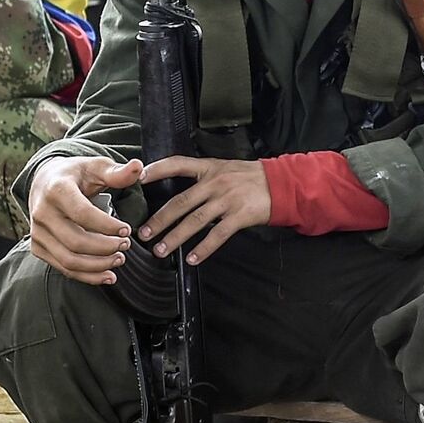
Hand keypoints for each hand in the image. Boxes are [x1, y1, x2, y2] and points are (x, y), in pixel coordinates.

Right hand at [27, 157, 138, 284]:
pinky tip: (107, 275)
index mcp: (57, 190)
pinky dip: (86, 276)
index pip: (83, 214)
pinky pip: (62, 267)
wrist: (45, 181)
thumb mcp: (97, 167)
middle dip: (106, 248)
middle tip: (127, 245)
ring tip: (120, 259)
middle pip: (75, 241)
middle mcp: (42, 212)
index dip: (107, 226)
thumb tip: (138, 167)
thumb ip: (117, 172)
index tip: (127, 230)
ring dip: (98, 265)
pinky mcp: (38, 246)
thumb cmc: (77, 174)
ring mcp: (38, 232)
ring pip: (68, 260)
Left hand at [137, 157, 270, 265]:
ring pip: (195, 221)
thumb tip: (182, 194)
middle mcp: (216, 183)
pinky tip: (192, 258)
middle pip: (181, 202)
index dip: (157, 170)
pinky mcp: (240, 215)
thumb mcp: (227, 168)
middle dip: (160, 220)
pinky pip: (218, 234)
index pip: (178, 164)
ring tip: (161, 250)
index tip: (138, 179)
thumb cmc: (254, 178)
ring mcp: (228, 200)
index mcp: (210, 168)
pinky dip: (203, 248)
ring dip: (175, 237)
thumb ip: (205, 178)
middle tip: (144, 233)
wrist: (285, 184)